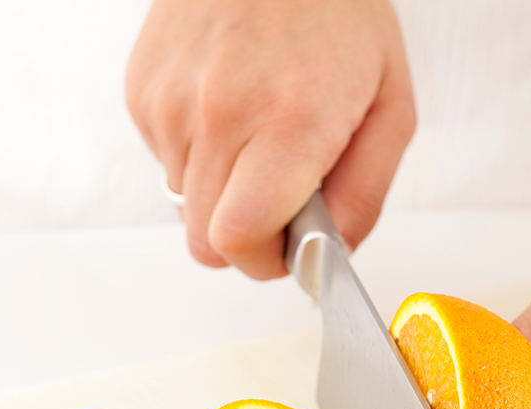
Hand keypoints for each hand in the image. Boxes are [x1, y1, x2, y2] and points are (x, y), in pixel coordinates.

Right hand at [125, 0, 414, 276]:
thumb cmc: (339, 14)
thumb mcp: (390, 107)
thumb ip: (365, 194)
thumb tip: (332, 252)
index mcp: (286, 122)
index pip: (241, 240)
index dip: (268, 261)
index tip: (292, 247)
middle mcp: (217, 113)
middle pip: (205, 242)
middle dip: (249, 239)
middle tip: (283, 200)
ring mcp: (168, 102)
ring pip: (183, 206)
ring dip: (222, 195)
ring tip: (259, 138)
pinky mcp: (140, 91)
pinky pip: (165, 163)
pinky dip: (198, 157)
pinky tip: (229, 111)